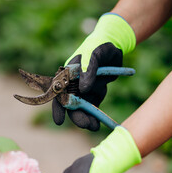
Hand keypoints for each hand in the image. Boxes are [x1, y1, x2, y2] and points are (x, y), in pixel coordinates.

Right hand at [53, 13, 135, 130]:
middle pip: (71, 104)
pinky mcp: (95, 93)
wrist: (113, 45)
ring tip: (94, 127)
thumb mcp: (94, 55)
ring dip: (87, 118)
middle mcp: (73, 85)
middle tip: (85, 125)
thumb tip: (83, 89)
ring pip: (82, 108)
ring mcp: (84, 90)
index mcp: (67, 75)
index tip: (59, 121)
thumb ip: (89, 70)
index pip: (58, 94)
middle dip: (77, 116)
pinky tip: (99, 123)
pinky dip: (96, 115)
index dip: (58, 108)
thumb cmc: (98, 46)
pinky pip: (94, 106)